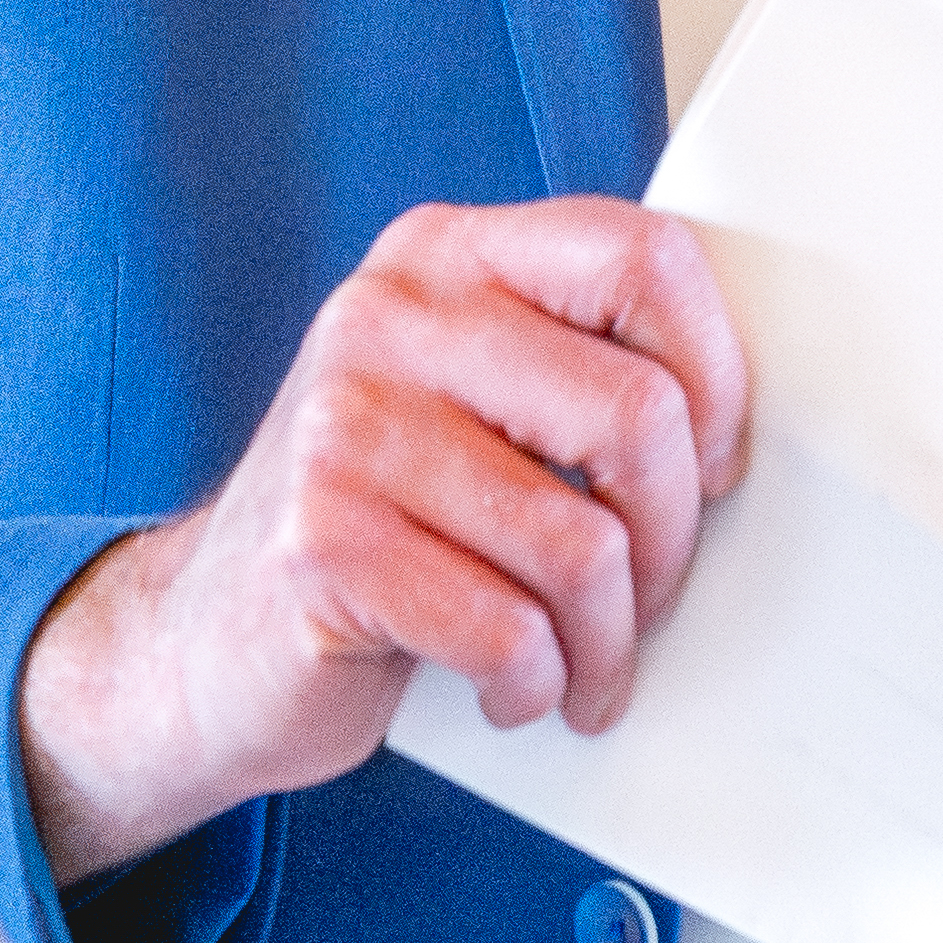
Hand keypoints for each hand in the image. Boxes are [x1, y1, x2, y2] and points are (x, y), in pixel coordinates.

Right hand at [17, 200, 747, 881]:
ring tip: (580, 663)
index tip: (710, 465)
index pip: (641, 257)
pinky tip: (510, 687)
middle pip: (635, 412)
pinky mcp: (319, 542)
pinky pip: (506, 630)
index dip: (715, 374)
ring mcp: (342, 425)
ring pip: (581, 543)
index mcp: (444, 255)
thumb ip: (570, 368)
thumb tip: (739, 420)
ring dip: (605, 639)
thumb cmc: (380, 527)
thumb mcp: (467, 404)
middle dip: (669, 538)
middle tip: (645, 597)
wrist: (203, 644)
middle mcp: (388, 316)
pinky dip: (533, 683)